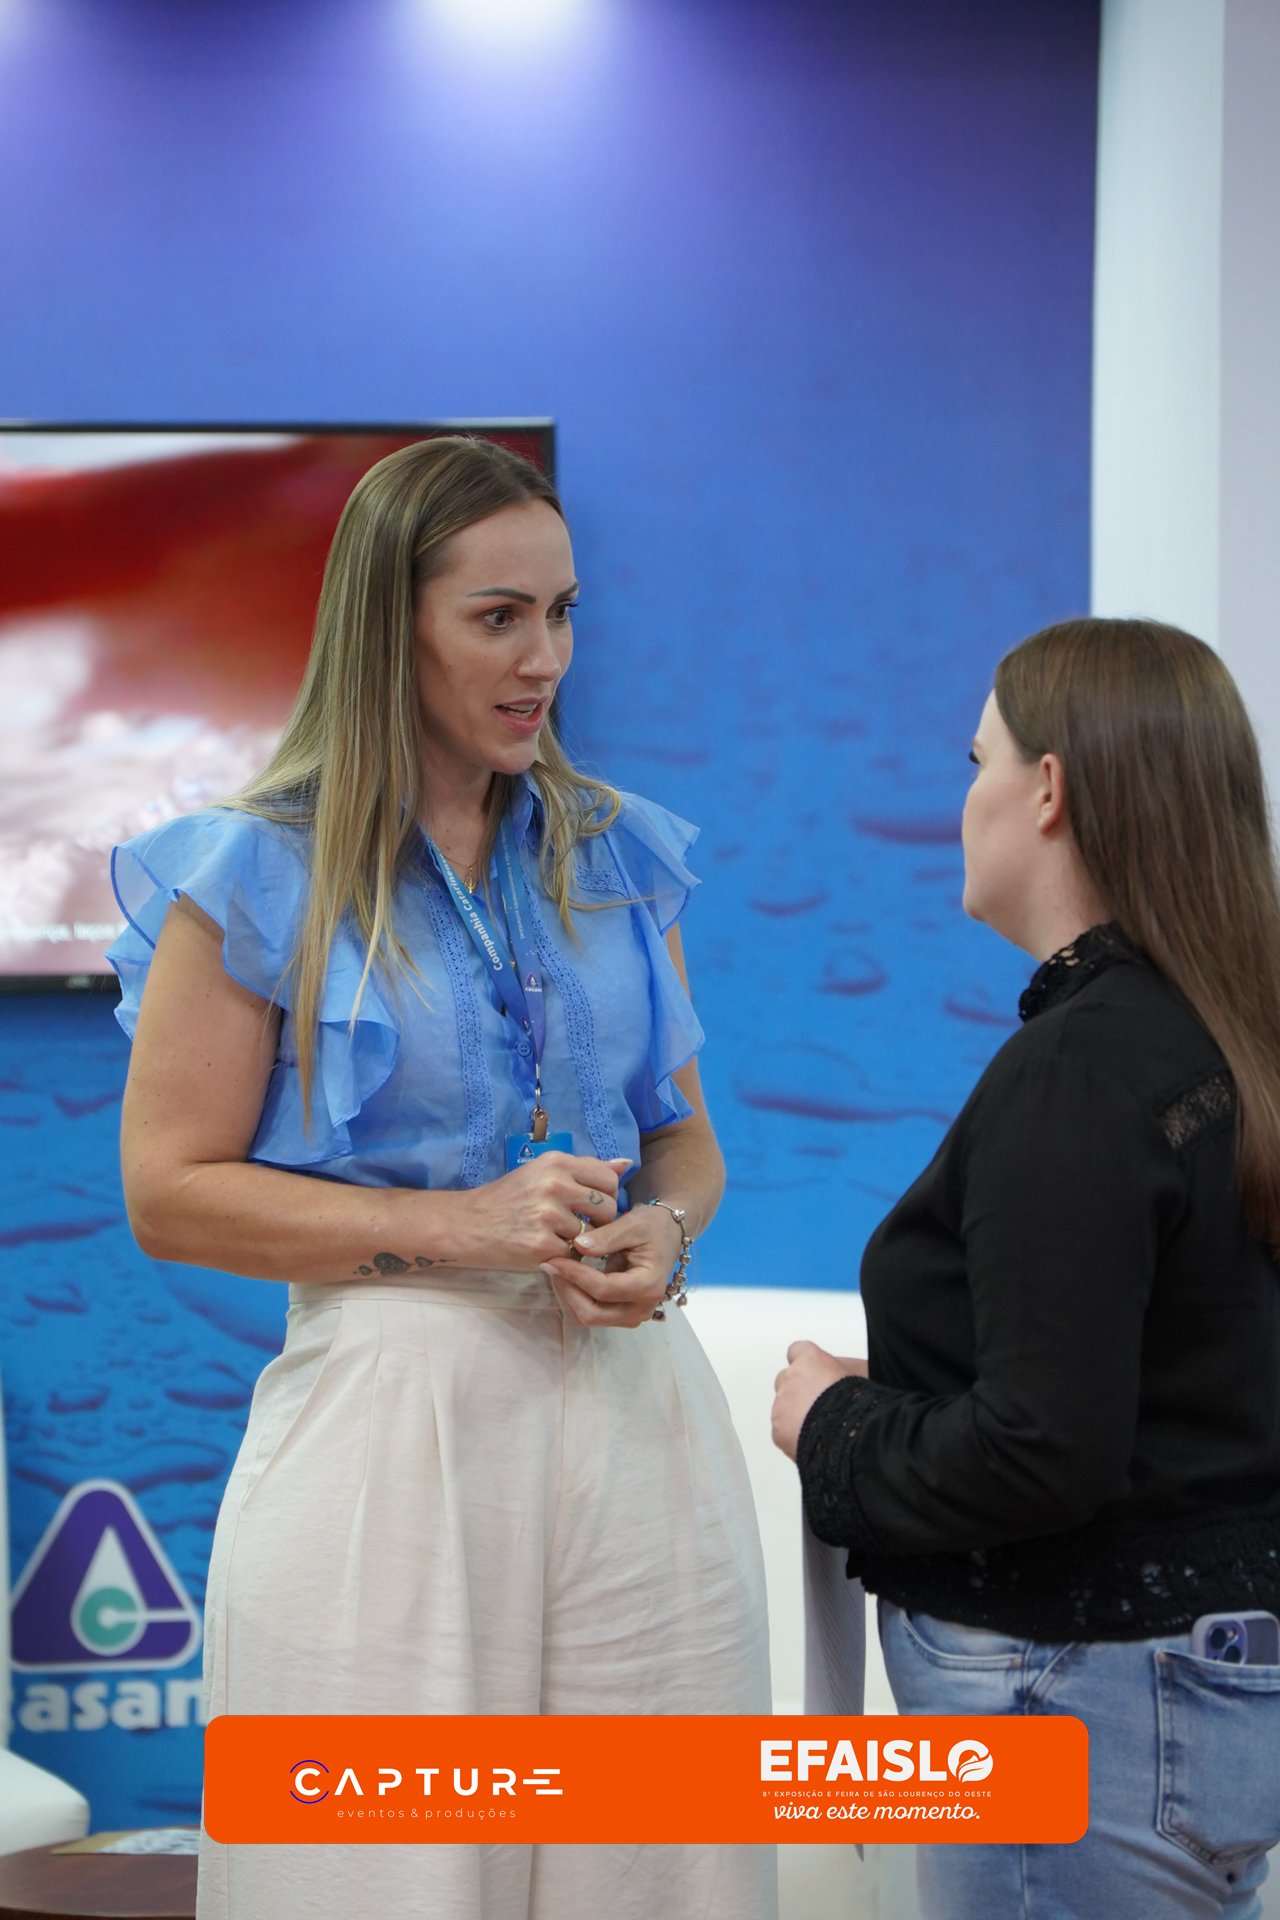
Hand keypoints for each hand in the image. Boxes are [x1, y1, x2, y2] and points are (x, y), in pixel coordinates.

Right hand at [460, 1154, 626, 1269]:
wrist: (466, 1225)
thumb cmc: (507, 1199)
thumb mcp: (542, 1173)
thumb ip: (584, 1169)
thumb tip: (625, 1164)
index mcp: (557, 1162)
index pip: (609, 1179)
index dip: (608, 1196)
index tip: (593, 1206)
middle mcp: (555, 1185)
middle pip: (608, 1207)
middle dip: (600, 1221)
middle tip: (579, 1226)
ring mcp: (548, 1215)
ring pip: (592, 1234)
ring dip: (581, 1241)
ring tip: (557, 1237)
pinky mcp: (541, 1244)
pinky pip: (573, 1254)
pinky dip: (564, 1256)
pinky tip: (546, 1249)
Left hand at [542, 1197, 684, 1328]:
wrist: (667, 1234)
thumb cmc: (652, 1226)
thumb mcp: (633, 1224)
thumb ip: (606, 1236)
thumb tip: (578, 1245)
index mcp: (648, 1286)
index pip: (602, 1290)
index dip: (574, 1275)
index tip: (553, 1259)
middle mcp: (641, 1308)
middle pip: (591, 1313)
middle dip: (566, 1290)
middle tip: (551, 1264)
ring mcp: (631, 1316)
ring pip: (587, 1318)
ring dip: (567, 1295)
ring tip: (558, 1268)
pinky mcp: (621, 1315)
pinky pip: (590, 1313)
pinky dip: (574, 1297)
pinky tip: (568, 1275)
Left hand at [771, 1341, 867, 1461]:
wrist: (852, 1436)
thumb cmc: (860, 1404)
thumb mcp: (861, 1373)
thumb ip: (842, 1368)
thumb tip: (837, 1372)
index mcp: (811, 1359)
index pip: (797, 1351)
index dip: (806, 1365)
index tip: (813, 1373)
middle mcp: (791, 1378)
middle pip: (786, 1379)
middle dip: (797, 1390)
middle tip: (817, 1404)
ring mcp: (781, 1405)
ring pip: (783, 1406)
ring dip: (795, 1414)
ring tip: (819, 1427)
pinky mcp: (778, 1430)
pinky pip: (782, 1430)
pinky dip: (792, 1435)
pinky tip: (812, 1440)